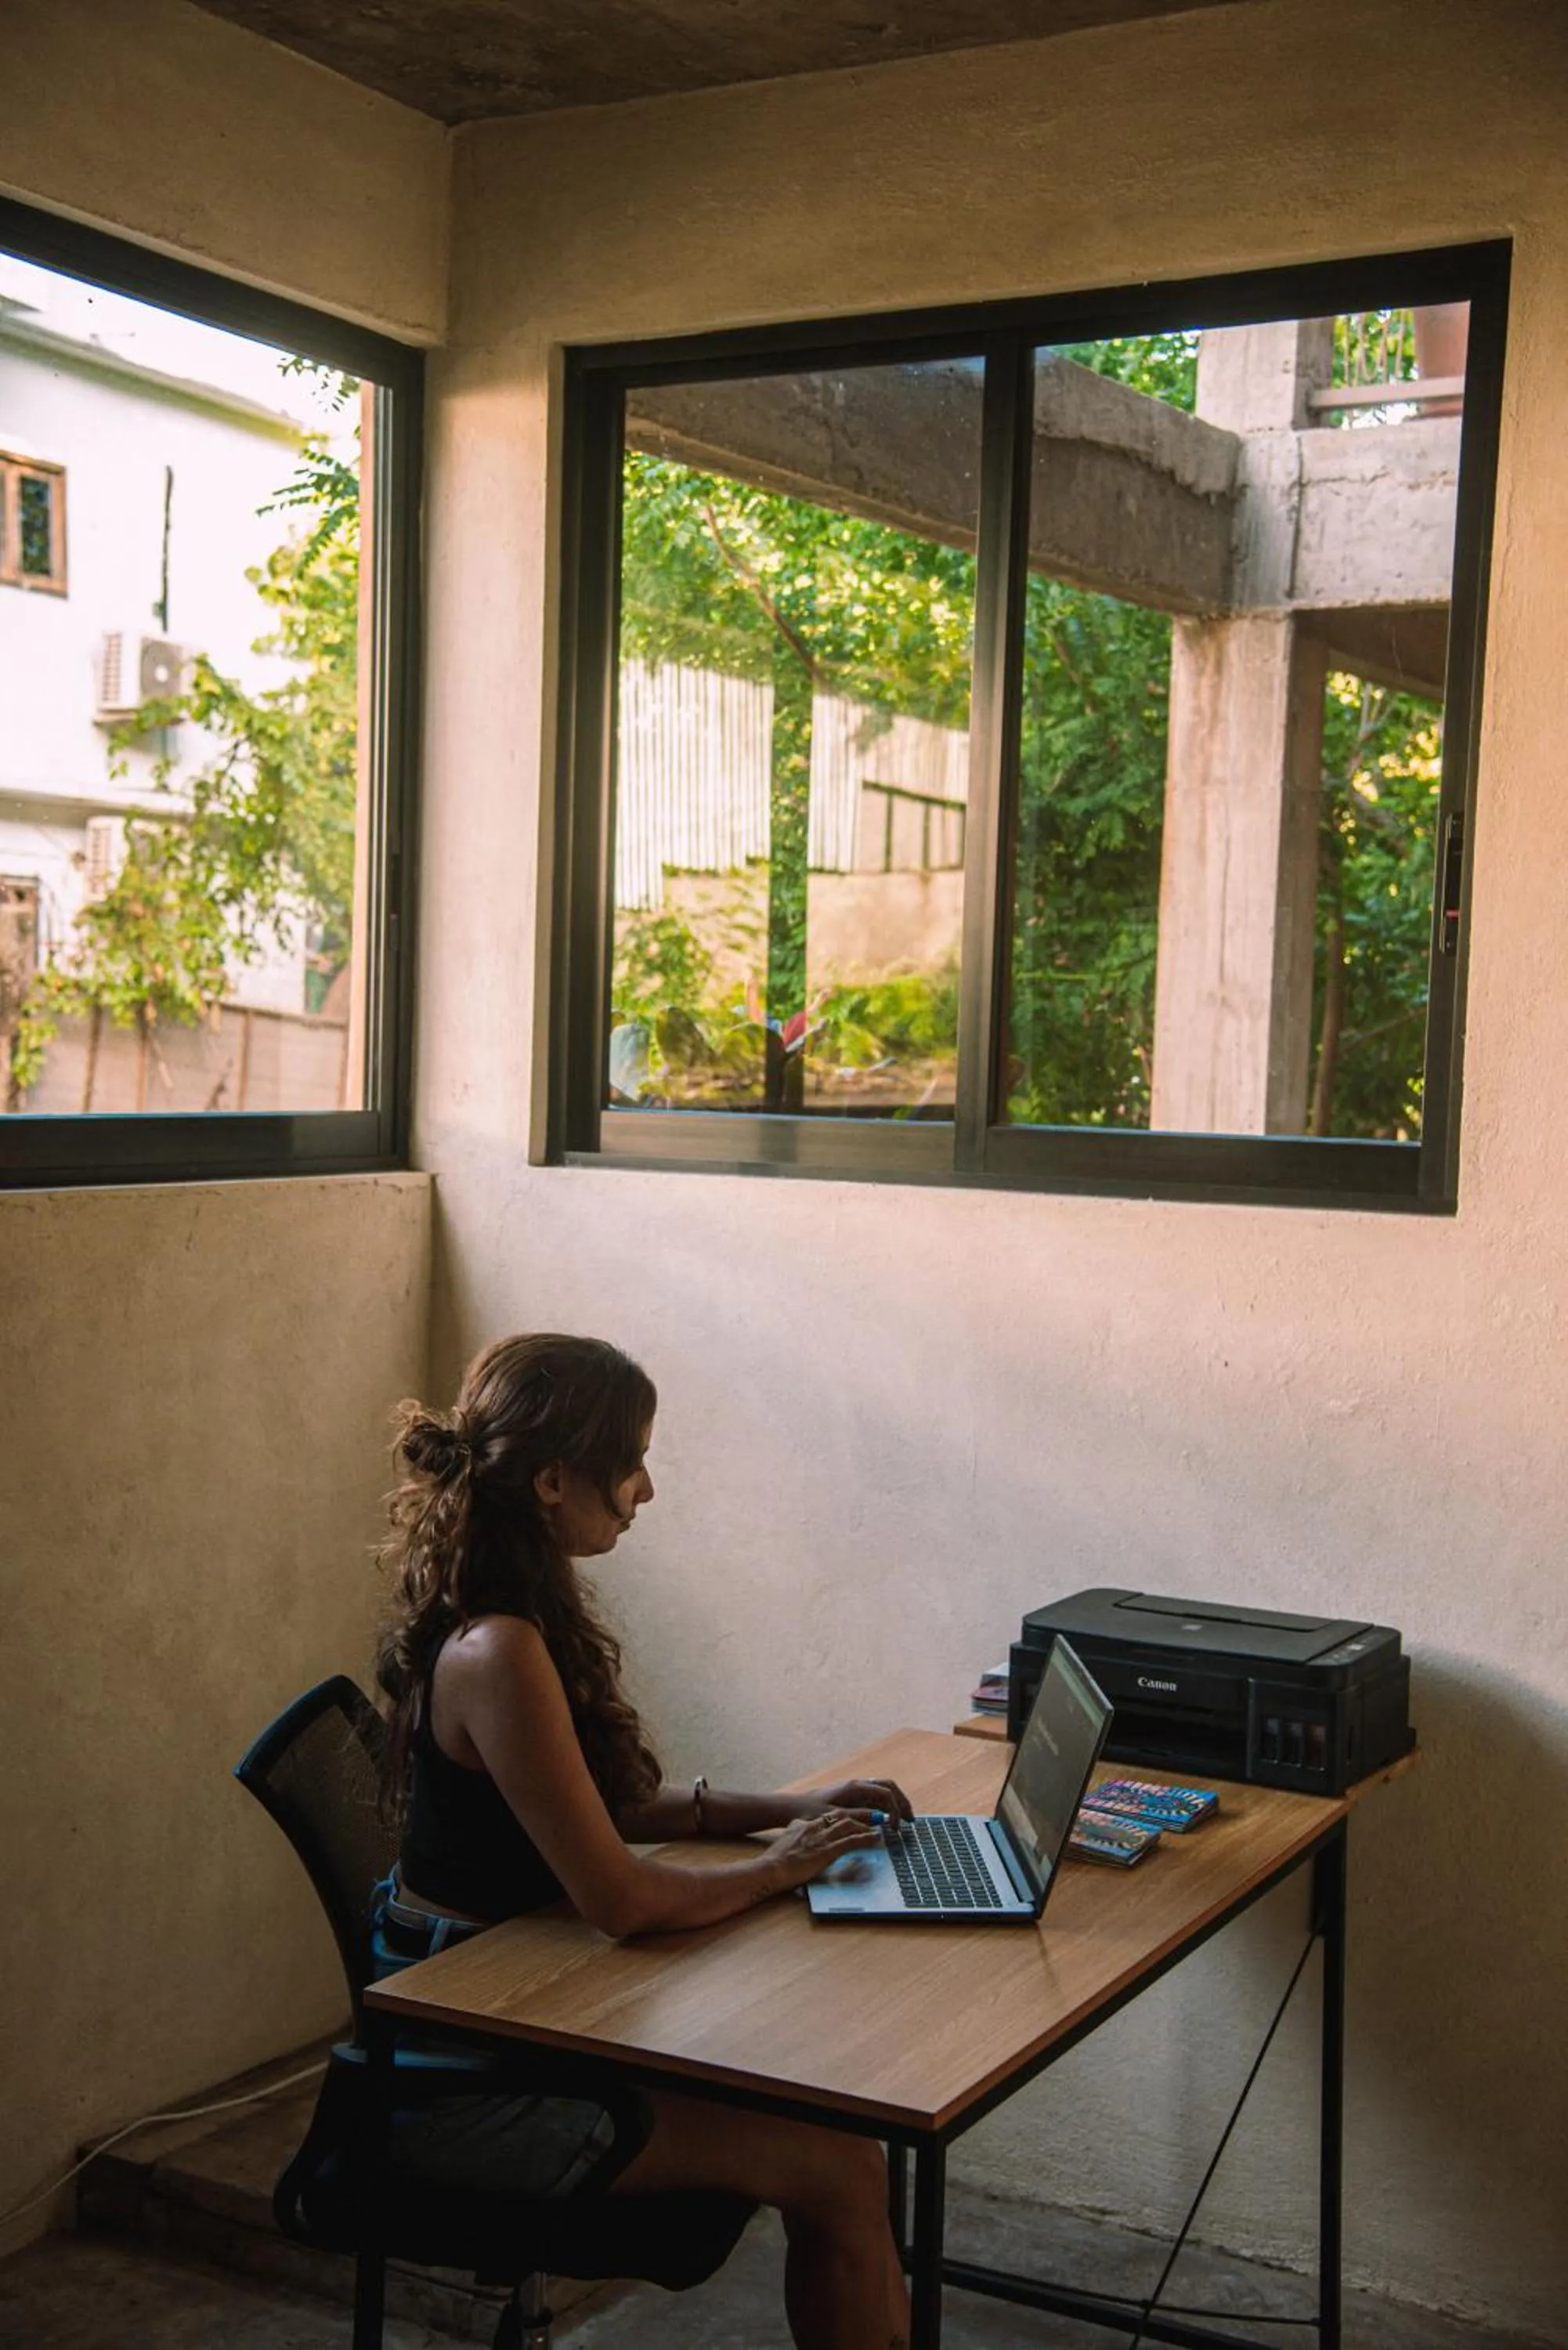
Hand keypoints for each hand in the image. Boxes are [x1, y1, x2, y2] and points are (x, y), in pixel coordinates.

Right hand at [767, 1808, 881, 1891]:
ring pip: (848, 1824)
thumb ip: (794, 1837)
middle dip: (855, 1817)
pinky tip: (875, 1838)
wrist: (771, 1868)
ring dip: (864, 1825)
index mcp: (802, 1825)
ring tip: (876, 1828)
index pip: (825, 1817)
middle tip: (869, 1819)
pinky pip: (851, 1841)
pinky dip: (865, 1838)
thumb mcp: (785, 1843)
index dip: (839, 1818)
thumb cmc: (774, 1862)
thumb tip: (798, 1838)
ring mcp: (821, 1838)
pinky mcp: (828, 1850)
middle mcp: (813, 1827)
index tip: (848, 1820)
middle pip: (839, 1816)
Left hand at [798, 1778, 914, 1831]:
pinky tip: (888, 1820)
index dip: (895, 1809)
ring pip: (883, 1791)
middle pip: (889, 1787)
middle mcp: (857, 1785)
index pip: (885, 1793)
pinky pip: (875, 1798)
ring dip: (895, 1803)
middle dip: (902, 1802)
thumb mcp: (834, 1817)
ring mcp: (855, 1790)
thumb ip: (858, 1817)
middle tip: (911, 1820)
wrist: (792, 1807)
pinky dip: (885, 1807)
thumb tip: (880, 1819)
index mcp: (855, 1787)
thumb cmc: (810, 1811)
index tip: (895, 1828)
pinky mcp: (852, 1797)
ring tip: (903, 1820)